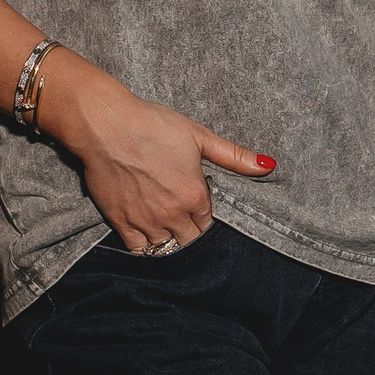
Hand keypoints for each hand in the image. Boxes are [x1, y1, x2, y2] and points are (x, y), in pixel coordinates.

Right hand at [38, 51, 275, 252]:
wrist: (105, 126)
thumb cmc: (152, 125)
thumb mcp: (199, 136)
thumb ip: (233, 156)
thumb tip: (268, 165)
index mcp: (195, 196)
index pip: (208, 223)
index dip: (203, 214)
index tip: (196, 204)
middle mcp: (173, 215)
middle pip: (190, 240)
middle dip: (190, 233)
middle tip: (183, 219)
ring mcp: (145, 221)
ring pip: (166, 248)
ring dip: (169, 241)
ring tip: (166, 228)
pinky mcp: (120, 222)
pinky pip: (138, 249)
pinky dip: (145, 248)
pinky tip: (147, 239)